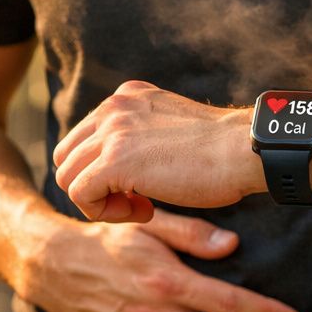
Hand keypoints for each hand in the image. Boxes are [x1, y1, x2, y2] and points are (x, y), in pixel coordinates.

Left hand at [52, 80, 262, 221]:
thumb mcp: (169, 130)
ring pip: (67, 176)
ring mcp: (111, 132)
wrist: (244, 151)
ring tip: (139, 208)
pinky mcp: (114, 161)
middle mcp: (112, 108)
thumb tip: (121, 169)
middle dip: (92, 186)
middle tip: (134, 201)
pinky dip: (103, 213)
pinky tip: (144, 211)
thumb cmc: (220, 151)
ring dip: (99, 202)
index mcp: (125, 97)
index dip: (103, 171)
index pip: (84, 139)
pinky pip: (79, 194)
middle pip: (67, 156)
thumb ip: (142, 136)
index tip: (142, 185)